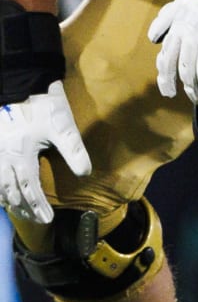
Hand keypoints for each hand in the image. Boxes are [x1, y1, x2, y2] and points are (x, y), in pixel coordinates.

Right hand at [0, 81, 91, 222]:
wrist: (16, 82)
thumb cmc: (41, 104)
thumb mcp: (62, 127)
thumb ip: (74, 152)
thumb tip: (85, 174)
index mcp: (21, 157)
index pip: (29, 189)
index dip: (37, 206)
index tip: (46, 219)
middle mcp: (3, 158)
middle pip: (11, 191)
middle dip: (24, 207)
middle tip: (35, 220)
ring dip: (9, 199)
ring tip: (18, 210)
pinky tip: (2, 190)